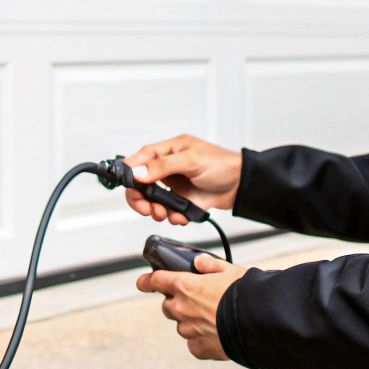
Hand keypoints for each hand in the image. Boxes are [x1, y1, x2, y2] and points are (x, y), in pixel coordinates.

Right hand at [123, 134, 241, 223]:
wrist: (241, 186)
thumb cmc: (222, 164)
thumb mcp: (191, 160)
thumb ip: (163, 166)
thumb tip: (138, 172)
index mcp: (168, 151)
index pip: (140, 159)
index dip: (129, 172)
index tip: (127, 186)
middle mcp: (167, 168)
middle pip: (140, 184)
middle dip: (140, 198)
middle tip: (146, 208)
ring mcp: (174, 186)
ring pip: (152, 201)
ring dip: (155, 210)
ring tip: (165, 213)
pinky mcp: (181, 201)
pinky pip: (168, 212)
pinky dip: (173, 217)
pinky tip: (183, 215)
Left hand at [136, 253, 245, 359]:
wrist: (258, 323)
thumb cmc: (245, 295)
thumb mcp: (230, 270)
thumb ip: (211, 265)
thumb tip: (200, 263)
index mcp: (185, 287)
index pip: (156, 281)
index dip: (147, 281)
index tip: (143, 282)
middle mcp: (182, 309)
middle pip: (168, 306)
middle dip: (176, 302)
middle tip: (195, 300)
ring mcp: (188, 330)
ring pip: (181, 325)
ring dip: (190, 321)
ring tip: (212, 318)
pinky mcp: (199, 348)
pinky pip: (193, 343)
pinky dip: (200, 339)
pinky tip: (215, 333)